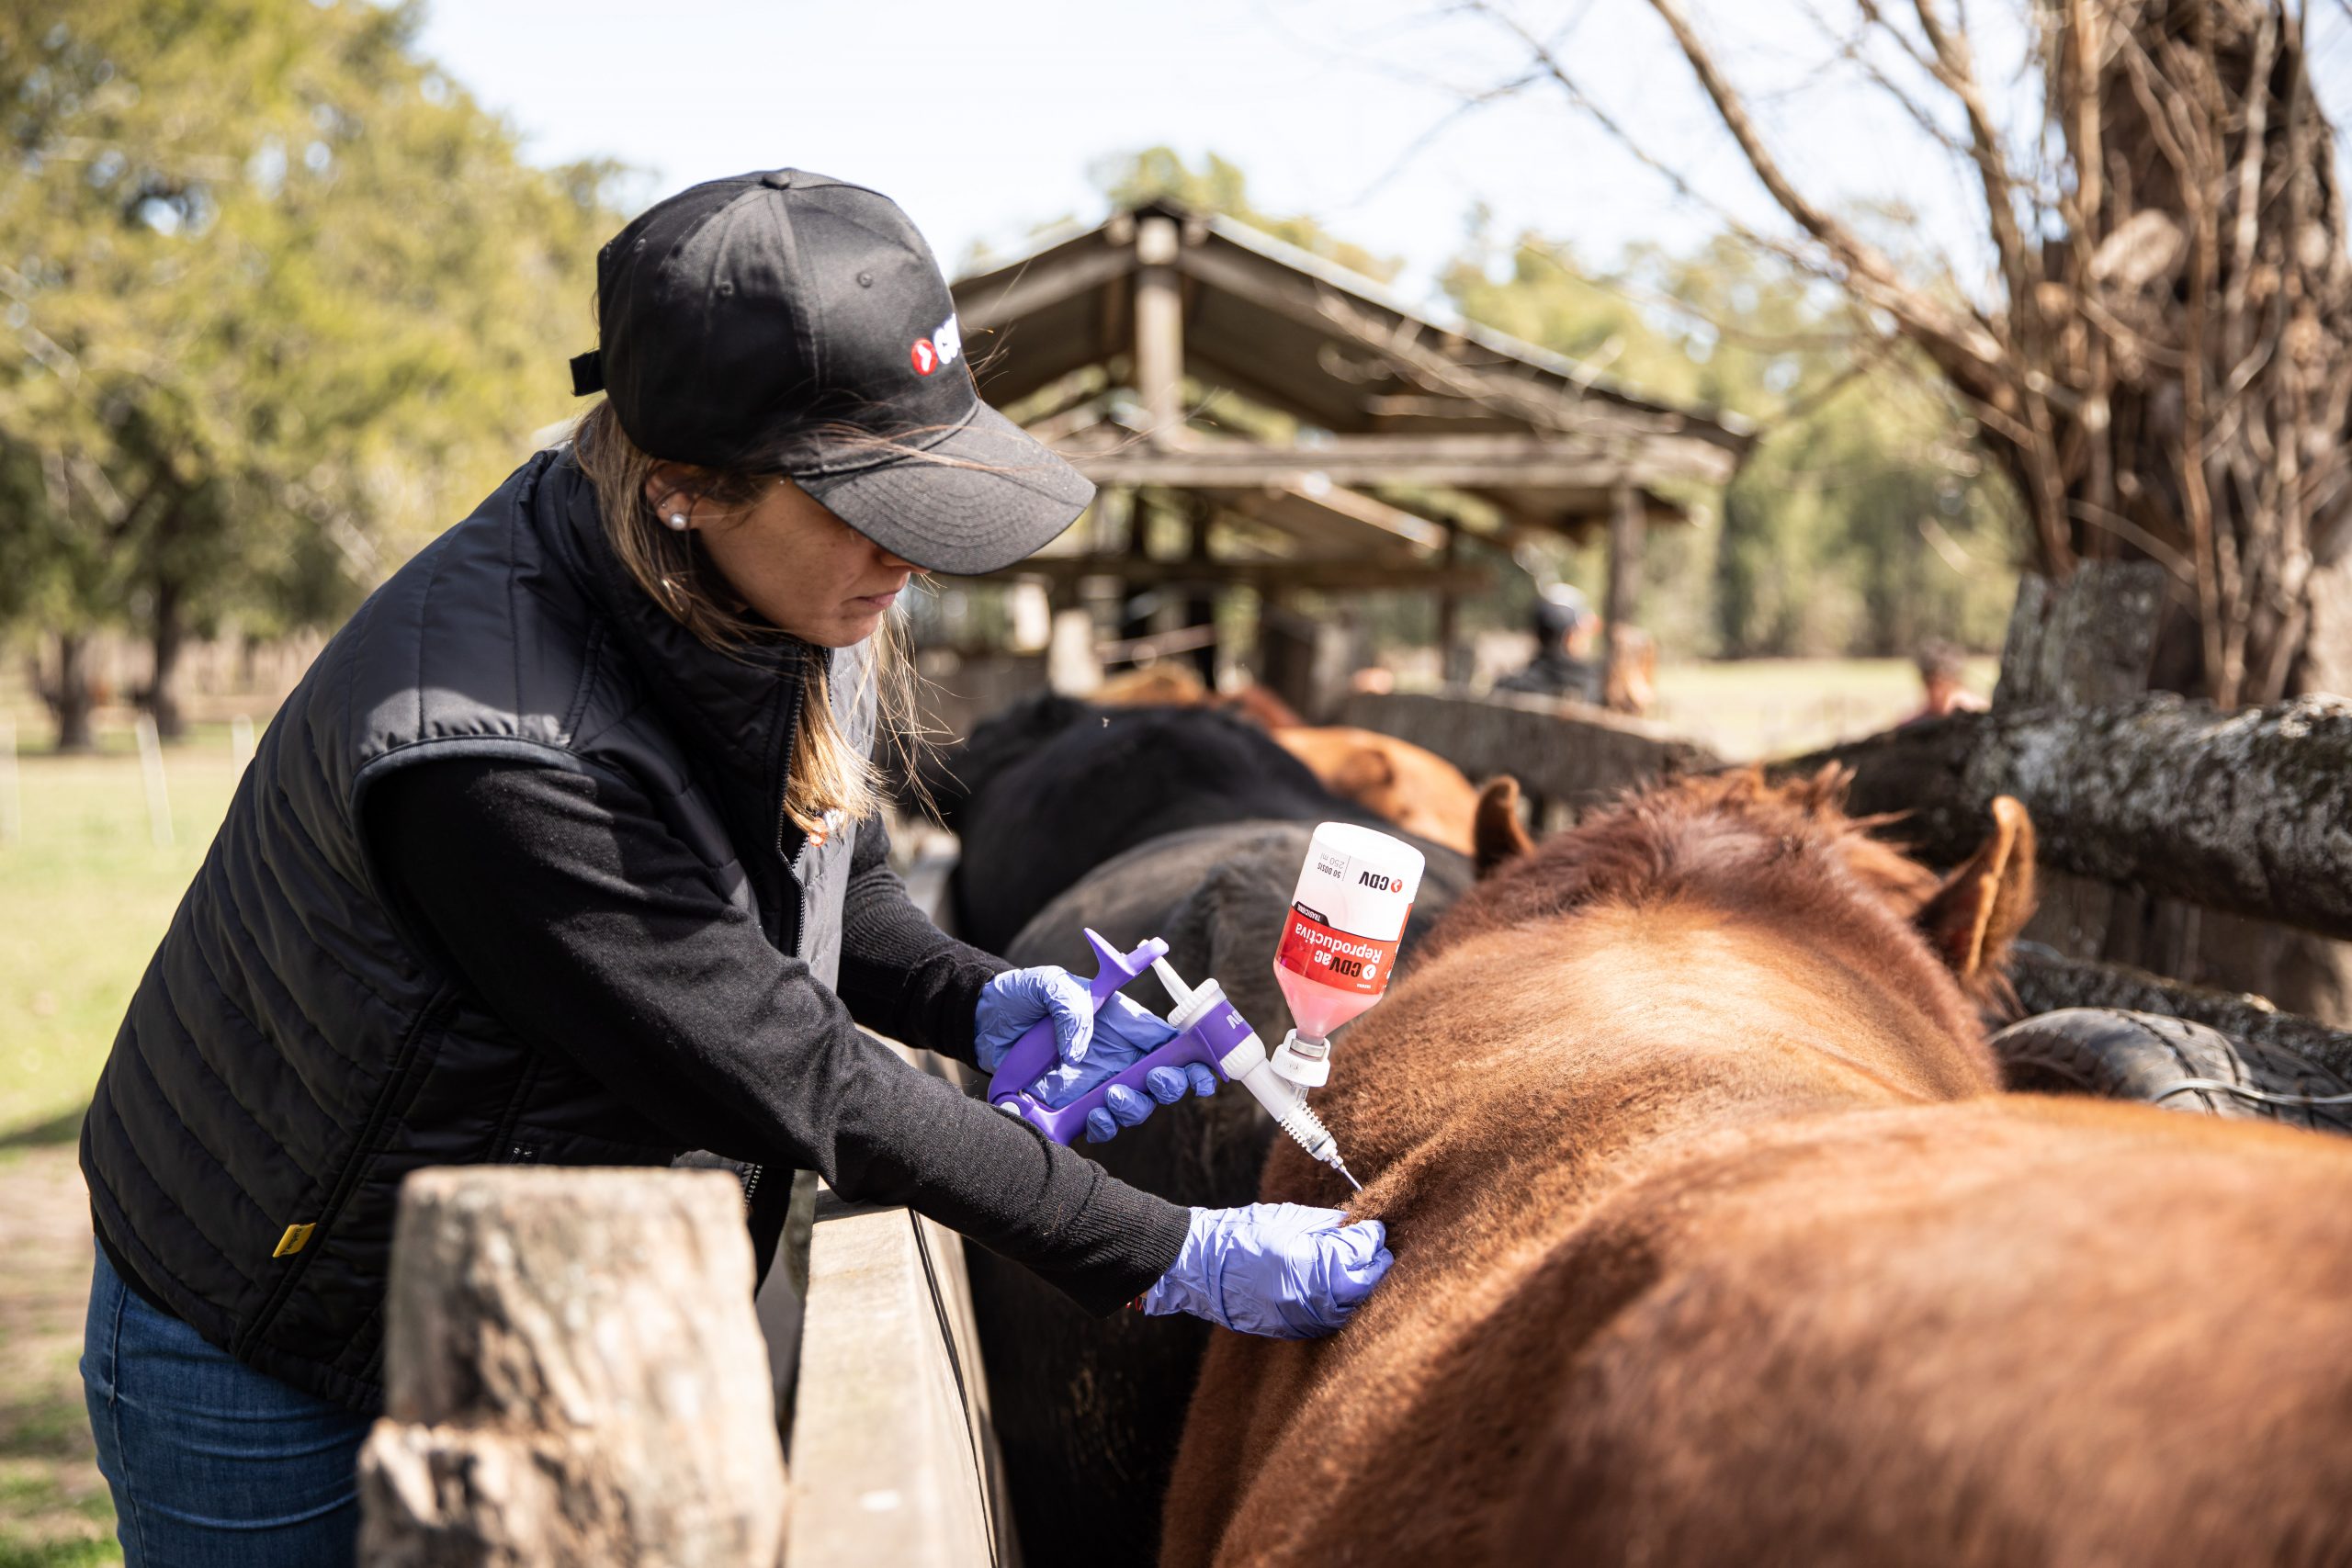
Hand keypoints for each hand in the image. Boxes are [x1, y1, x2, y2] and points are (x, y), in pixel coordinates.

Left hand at [973, 968, 1218, 1141]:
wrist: (984, 1023)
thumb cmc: (1024, 995)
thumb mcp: (1048, 984)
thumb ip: (1070, 1007)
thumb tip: (1080, 1051)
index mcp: (1125, 1025)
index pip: (1172, 1043)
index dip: (1195, 1059)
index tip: (1205, 1073)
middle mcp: (1119, 1057)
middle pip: (1163, 1080)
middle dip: (1171, 1086)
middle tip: (1158, 1081)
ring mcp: (1098, 1084)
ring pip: (1136, 1108)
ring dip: (1134, 1108)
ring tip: (1112, 1096)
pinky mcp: (1073, 1107)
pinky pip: (1100, 1126)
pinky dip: (1101, 1126)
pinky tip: (1092, 1116)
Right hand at [1137, 1203, 1392, 1338]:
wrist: (1198, 1265)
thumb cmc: (1242, 1233)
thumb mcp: (1289, 1217)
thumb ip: (1328, 1225)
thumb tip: (1358, 1229)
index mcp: (1305, 1262)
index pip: (1356, 1254)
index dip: (1370, 1239)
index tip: (1375, 1228)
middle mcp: (1305, 1296)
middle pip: (1361, 1286)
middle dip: (1373, 1265)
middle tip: (1376, 1248)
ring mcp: (1297, 1317)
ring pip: (1349, 1309)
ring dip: (1361, 1288)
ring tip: (1362, 1267)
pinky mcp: (1290, 1329)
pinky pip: (1329, 1320)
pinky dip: (1342, 1305)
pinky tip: (1342, 1288)